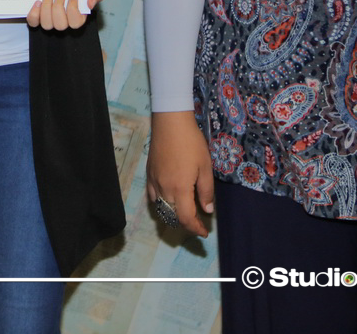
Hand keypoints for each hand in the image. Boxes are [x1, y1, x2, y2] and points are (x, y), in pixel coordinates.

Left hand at [26, 0, 104, 29]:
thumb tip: (90, 4)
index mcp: (78, 12)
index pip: (76, 22)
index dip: (73, 12)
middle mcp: (64, 17)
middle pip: (60, 25)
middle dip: (58, 10)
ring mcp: (49, 16)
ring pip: (47, 24)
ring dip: (46, 10)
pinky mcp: (37, 12)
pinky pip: (33, 21)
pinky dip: (34, 14)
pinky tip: (37, 2)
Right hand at [146, 111, 214, 237]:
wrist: (170, 123)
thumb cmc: (191, 143)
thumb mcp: (205, 167)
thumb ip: (206, 191)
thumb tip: (206, 210)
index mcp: (180, 189)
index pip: (186, 218)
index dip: (195, 229)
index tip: (204, 233)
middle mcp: (164, 189)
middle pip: (172, 216)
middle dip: (186, 224)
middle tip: (198, 223)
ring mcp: (154, 182)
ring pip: (161, 208)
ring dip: (173, 215)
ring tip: (185, 213)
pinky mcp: (149, 174)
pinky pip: (153, 196)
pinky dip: (162, 203)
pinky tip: (169, 198)